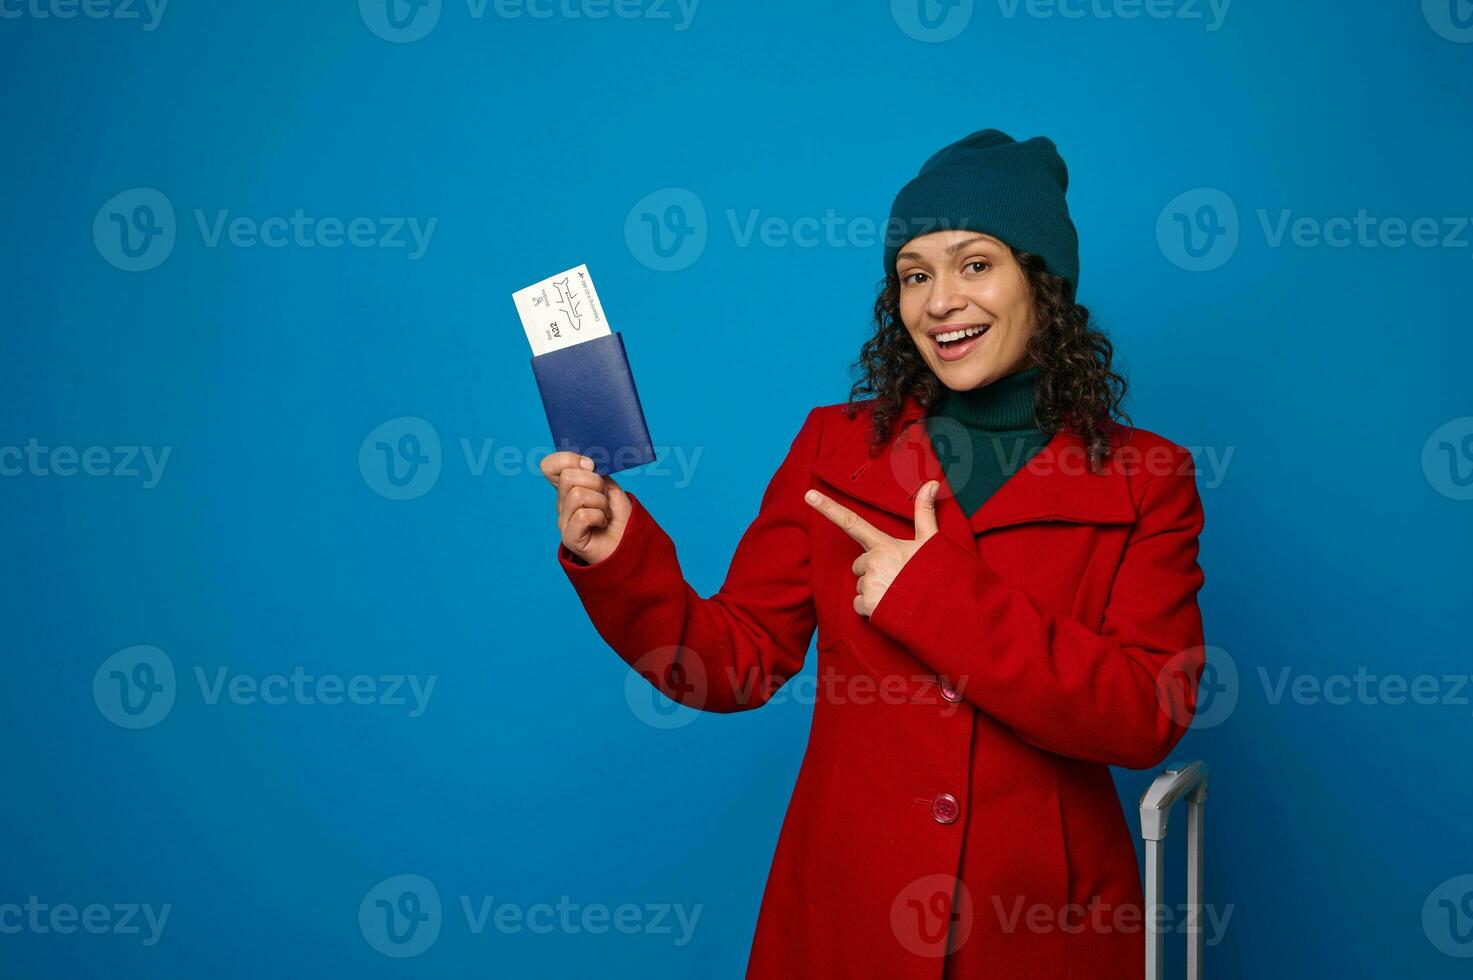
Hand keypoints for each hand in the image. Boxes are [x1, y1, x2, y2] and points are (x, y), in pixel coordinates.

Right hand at [540, 452, 630, 565]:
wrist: (630, 544)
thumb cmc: (620, 517)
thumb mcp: (610, 487)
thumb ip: (596, 473)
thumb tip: (584, 463)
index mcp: (568, 488)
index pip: (549, 466)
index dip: (567, 460)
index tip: (590, 465)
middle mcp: (562, 503)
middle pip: (567, 477)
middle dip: (595, 483)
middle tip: (605, 498)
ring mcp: (564, 521)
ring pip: (577, 495)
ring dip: (600, 502)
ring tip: (606, 512)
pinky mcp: (569, 537)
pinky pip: (582, 516)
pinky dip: (599, 516)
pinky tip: (602, 523)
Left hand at [805, 480, 939, 616]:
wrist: (946, 609)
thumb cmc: (938, 574)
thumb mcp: (932, 541)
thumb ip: (925, 513)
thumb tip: (932, 483)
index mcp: (884, 545)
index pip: (852, 522)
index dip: (829, 508)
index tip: (808, 495)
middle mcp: (872, 563)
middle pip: (860, 564)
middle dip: (873, 571)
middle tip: (898, 577)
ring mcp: (869, 585)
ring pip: (860, 586)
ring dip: (875, 590)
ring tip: (899, 593)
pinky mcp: (868, 606)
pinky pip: (859, 605)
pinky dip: (871, 608)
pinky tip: (891, 607)